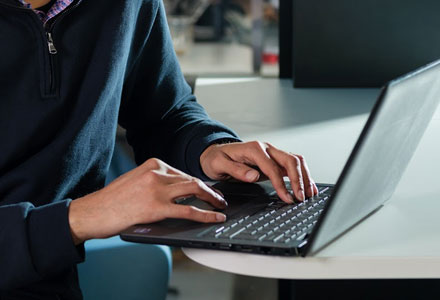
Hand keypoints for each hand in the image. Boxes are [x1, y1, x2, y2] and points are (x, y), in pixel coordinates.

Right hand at [69, 158, 226, 244]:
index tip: (206, 190)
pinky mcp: (156, 207)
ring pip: (194, 190)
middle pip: (192, 179)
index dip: (198, 184)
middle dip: (209, 190)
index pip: (182, 173)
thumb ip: (155, 183)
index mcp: (152, 164)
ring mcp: (157, 189)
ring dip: (212, 199)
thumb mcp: (135, 182)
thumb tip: (176, 192)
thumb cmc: (111, 201)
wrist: (92, 212)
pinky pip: (189, 210)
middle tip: (219, 198)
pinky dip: (206, 214)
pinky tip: (215, 218)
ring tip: (220, 207)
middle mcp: (156, 173)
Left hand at [200, 141, 318, 202]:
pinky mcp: (274, 160)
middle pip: (290, 160)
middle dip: (299, 179)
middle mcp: (266, 149)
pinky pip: (292, 165)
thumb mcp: (219, 165)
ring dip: (305, 176)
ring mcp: (272, 153)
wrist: (215, 153)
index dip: (281, 184)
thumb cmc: (216, 159)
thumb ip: (236, 170)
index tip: (287, 198)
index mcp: (254, 149)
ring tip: (310, 193)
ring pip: (295, 161)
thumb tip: (254, 176)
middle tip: (302, 197)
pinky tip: (308, 185)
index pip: (273, 167)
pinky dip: (302, 175)